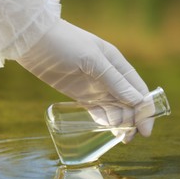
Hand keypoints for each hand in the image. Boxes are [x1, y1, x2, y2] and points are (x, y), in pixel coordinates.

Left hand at [16, 19, 153, 140]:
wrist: (33, 41)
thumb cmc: (65, 43)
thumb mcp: (92, 60)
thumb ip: (115, 81)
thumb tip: (138, 101)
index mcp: (118, 65)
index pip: (139, 91)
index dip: (146, 110)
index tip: (146, 129)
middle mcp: (111, 78)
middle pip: (130, 104)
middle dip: (132, 121)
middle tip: (127, 137)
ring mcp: (96, 88)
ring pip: (115, 110)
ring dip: (119, 123)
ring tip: (118, 135)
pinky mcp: (82, 95)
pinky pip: (98, 111)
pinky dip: (103, 121)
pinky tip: (105, 128)